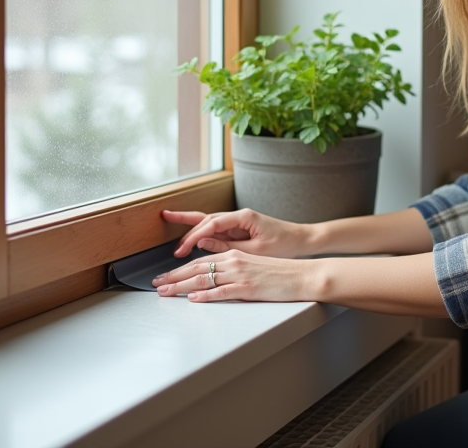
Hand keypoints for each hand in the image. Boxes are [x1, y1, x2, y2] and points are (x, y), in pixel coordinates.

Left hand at [152, 249, 316, 302]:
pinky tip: (194, 299)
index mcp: (234, 255)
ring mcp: (241, 275)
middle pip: (197, 269)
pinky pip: (223, 292)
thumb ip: (232, 266)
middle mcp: (234, 261)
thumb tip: (212, 273)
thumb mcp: (252, 264)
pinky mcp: (248, 288)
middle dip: (173, 277)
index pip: (200, 261)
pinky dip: (206, 296)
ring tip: (165, 293)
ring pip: (204, 280)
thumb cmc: (279, 272)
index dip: (179, 270)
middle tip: (156, 285)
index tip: (165, 277)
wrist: (302, 275)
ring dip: (181, 287)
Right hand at [161, 208, 313, 258]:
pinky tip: (194, 241)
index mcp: (243, 217)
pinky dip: (205, 235)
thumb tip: (203, 243)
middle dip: (185, 218)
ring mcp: (239, 222)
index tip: (181, 250)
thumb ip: (228, 247)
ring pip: (210, 222)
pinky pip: (218, 231)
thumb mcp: (256, 250)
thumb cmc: (284, 245)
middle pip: (207, 216)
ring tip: (172, 225)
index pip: (211, 224)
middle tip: (164, 216)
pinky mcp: (241, 230)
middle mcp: (239, 216)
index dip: (193, 236)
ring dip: (192, 227)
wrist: (303, 240)